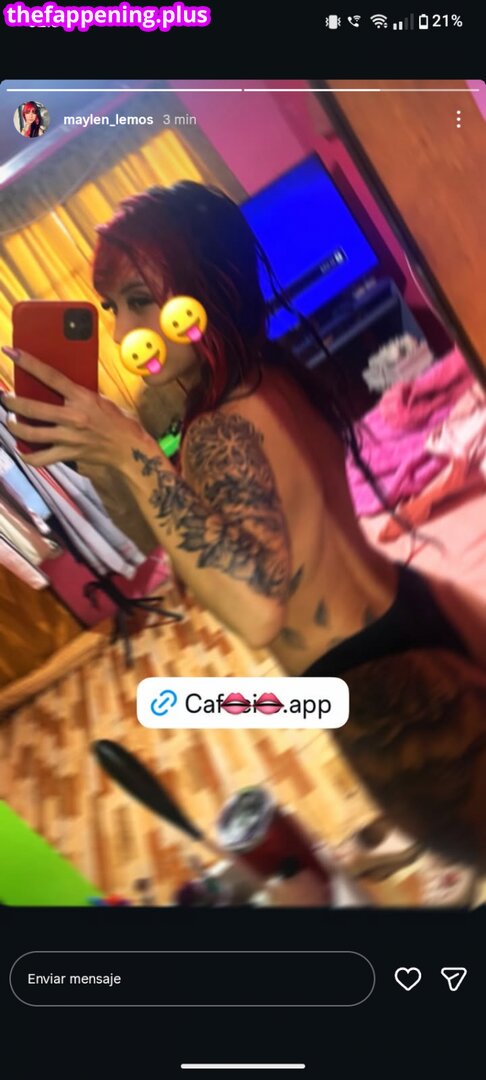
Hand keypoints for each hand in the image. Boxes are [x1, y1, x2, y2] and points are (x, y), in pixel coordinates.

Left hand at [1, 346, 152, 468]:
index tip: (10, 352)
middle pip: (32, 409)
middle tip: (5, 398)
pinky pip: (41, 459)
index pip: (50, 376)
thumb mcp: (103, 400)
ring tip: (10, 422)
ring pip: (31, 434)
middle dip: (11, 403)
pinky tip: (23, 451)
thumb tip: (59, 387)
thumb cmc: (119, 422)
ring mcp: (69, 438)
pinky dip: (29, 456)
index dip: (28, 363)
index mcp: (82, 397)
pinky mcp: (68, 454)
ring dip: (15, 427)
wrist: (130, 450)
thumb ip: (81, 395)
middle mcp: (73, 417)